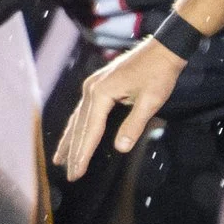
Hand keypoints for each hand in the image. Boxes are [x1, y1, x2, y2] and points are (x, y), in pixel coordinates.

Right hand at [54, 36, 185, 178]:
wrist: (163, 49)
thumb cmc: (159, 74)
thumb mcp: (150, 101)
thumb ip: (134, 125)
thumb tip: (120, 148)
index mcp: (101, 93)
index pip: (90, 130)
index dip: (83, 154)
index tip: (77, 173)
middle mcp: (91, 89)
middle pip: (80, 126)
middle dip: (74, 152)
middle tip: (69, 174)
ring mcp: (93, 85)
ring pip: (78, 118)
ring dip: (70, 140)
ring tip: (60, 158)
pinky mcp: (98, 84)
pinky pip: (83, 110)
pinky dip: (77, 126)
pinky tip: (73, 134)